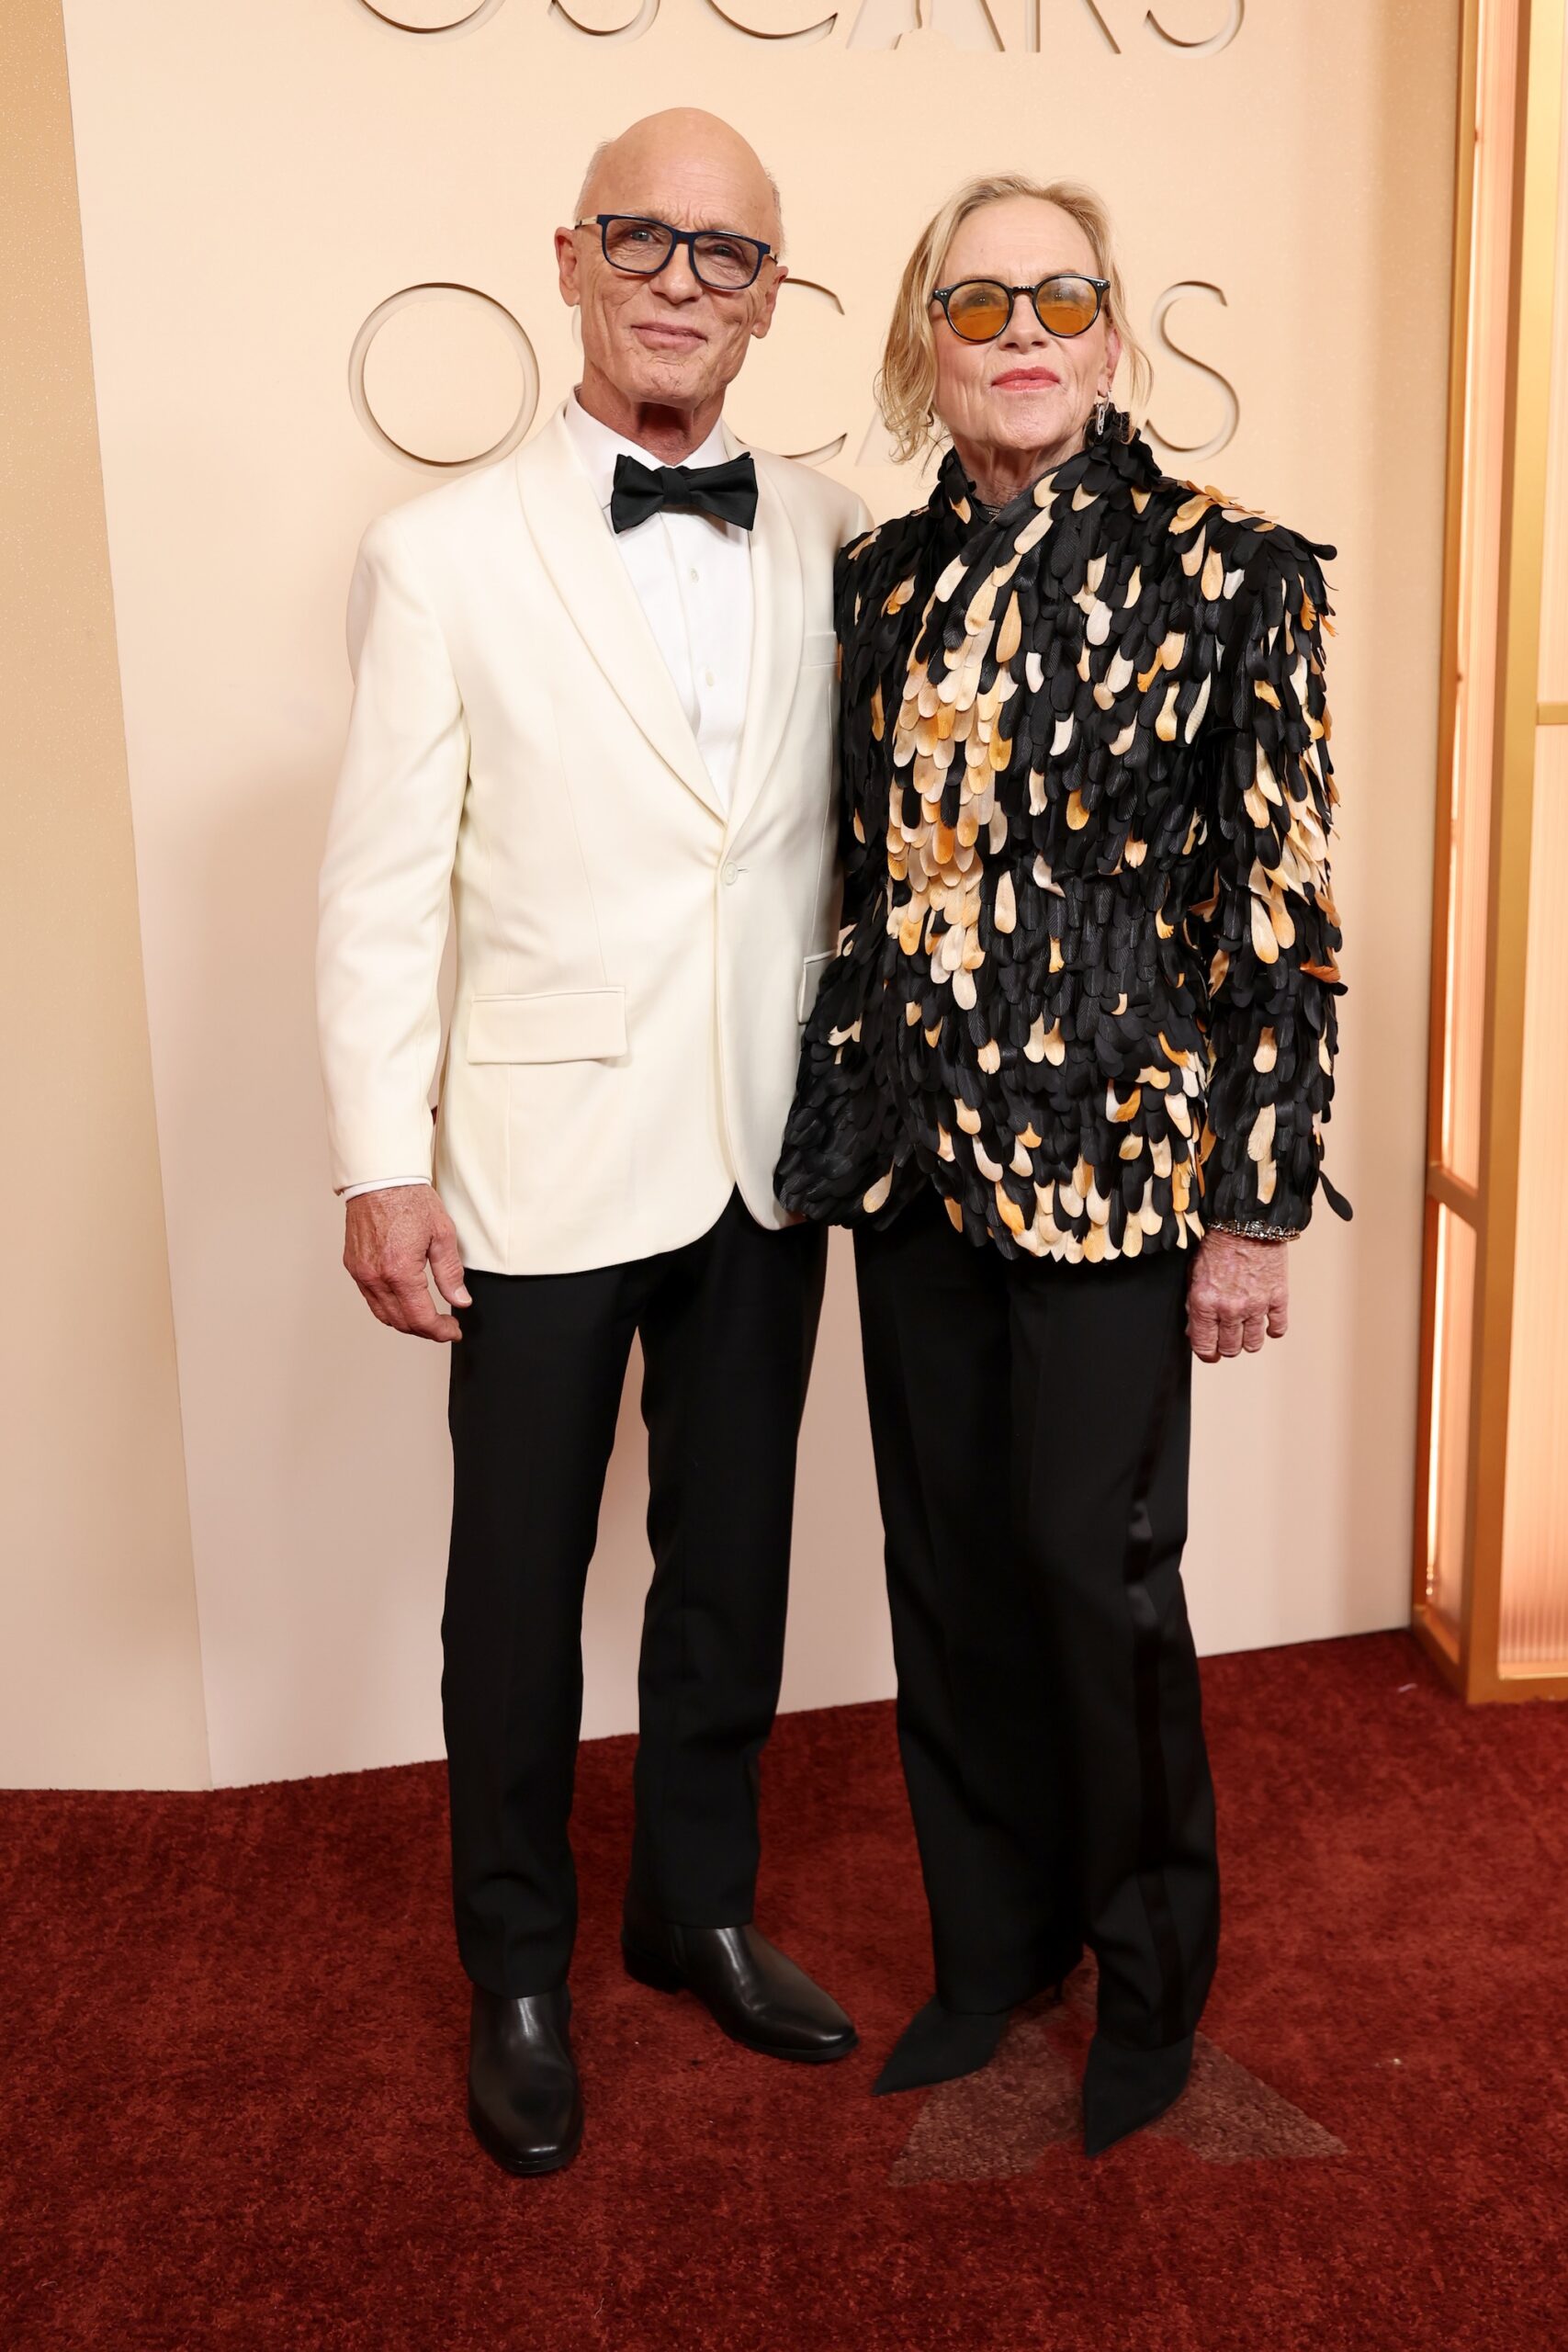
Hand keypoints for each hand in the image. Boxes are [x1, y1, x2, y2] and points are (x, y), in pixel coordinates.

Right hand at [343, 1184, 469, 1342]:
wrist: (380, 1179)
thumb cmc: (410, 1200)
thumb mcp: (442, 1235)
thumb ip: (451, 1273)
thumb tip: (460, 1301)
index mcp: (400, 1271)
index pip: (421, 1318)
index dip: (440, 1331)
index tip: (454, 1330)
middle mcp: (376, 1276)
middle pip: (401, 1322)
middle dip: (426, 1331)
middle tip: (445, 1327)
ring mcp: (361, 1273)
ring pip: (383, 1315)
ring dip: (407, 1323)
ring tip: (427, 1319)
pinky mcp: (354, 1266)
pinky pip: (371, 1299)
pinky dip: (389, 1308)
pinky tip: (405, 1303)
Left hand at [1186, 1230, 1289, 1361]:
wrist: (1246, 1222)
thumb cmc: (1217, 1244)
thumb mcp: (1194, 1273)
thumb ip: (1194, 1305)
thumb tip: (1194, 1331)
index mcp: (1205, 1302)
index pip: (1204, 1345)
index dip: (1206, 1353)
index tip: (1209, 1352)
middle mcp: (1230, 1308)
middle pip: (1230, 1349)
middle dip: (1226, 1347)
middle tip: (1227, 1338)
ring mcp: (1256, 1305)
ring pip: (1253, 1344)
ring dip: (1248, 1341)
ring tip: (1245, 1330)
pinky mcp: (1278, 1298)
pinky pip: (1278, 1328)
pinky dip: (1272, 1330)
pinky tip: (1266, 1323)